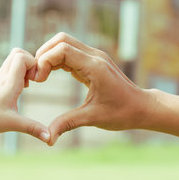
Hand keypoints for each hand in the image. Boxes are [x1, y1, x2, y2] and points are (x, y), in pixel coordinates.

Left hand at [0, 48, 50, 142]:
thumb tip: (50, 138)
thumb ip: (32, 128)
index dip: (34, 64)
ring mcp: (0, 77)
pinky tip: (23, 87)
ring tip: (30, 83)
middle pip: (18, 52)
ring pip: (14, 58)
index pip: (22, 57)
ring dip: (26, 66)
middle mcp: (4, 76)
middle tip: (35, 79)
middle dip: (31, 62)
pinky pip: (12, 67)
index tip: (37, 80)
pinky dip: (20, 71)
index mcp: (9, 83)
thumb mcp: (12, 124)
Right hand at [34, 33, 152, 145]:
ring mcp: (94, 56)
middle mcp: (94, 56)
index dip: (45, 61)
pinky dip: (57, 59)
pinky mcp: (93, 61)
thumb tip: (48, 139)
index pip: (62, 50)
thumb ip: (67, 124)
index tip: (39, 80)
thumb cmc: (121, 113)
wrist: (141, 108)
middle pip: (61, 40)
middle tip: (37, 76)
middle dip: (44, 54)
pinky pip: (70, 52)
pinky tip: (50, 75)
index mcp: (94, 66)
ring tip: (41, 76)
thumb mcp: (92, 118)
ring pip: (65, 43)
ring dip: (50, 55)